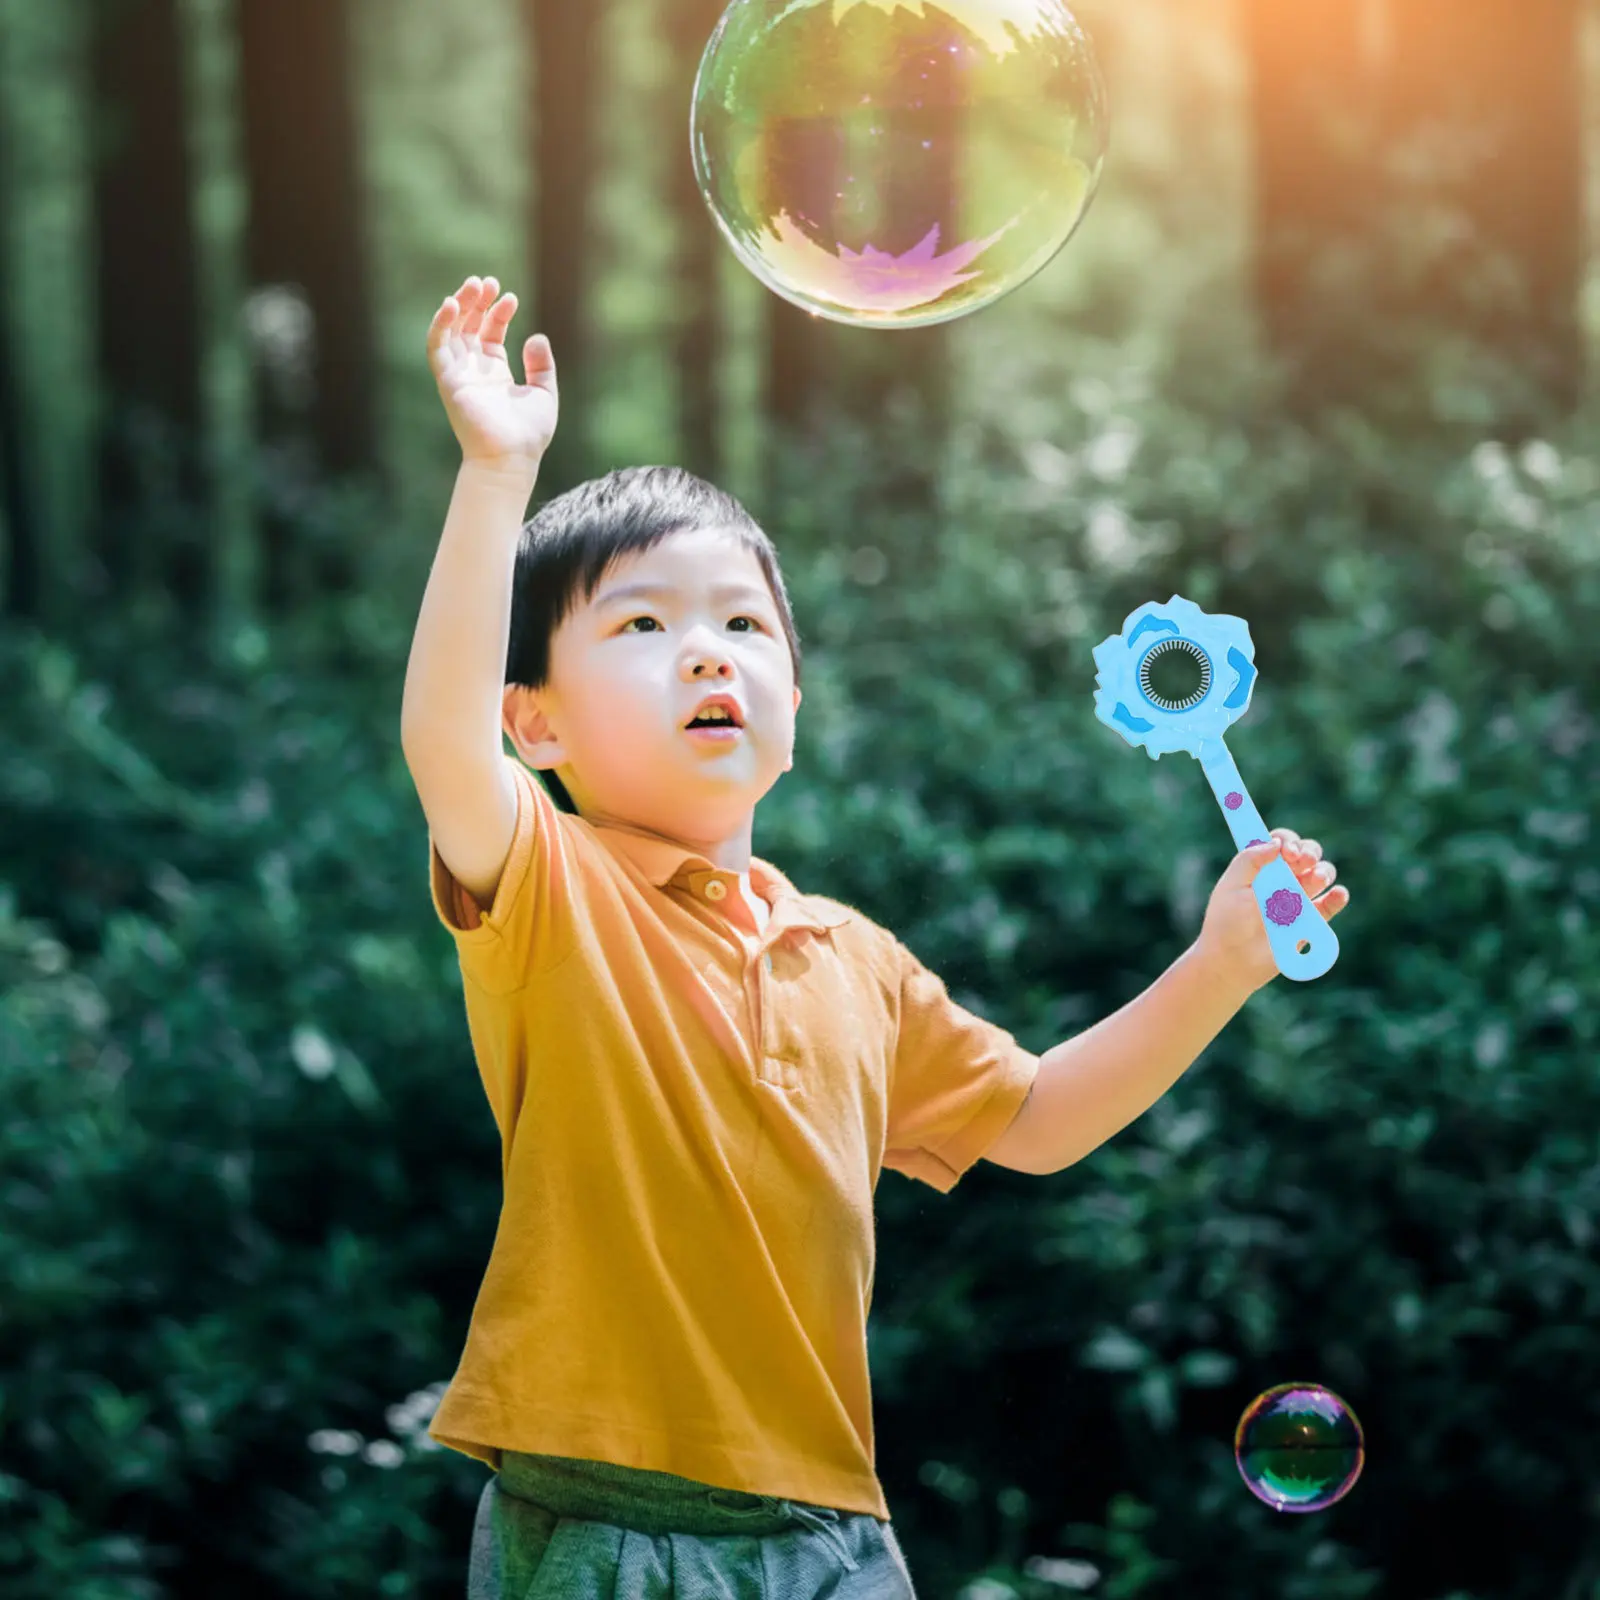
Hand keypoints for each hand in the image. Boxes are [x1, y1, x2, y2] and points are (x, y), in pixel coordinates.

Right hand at [427, 275, 558, 469]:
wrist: (512, 458)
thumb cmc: (528, 433)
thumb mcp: (544, 393)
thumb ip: (542, 365)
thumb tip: (536, 336)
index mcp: (494, 371)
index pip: (490, 331)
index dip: (498, 312)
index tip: (511, 297)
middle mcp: (474, 369)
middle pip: (467, 325)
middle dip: (476, 301)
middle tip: (488, 282)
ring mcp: (459, 374)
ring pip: (451, 330)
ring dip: (459, 304)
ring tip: (474, 285)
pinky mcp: (448, 380)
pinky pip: (437, 347)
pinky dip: (440, 324)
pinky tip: (451, 304)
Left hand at [1196, 829, 1349, 995]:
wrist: (1232, 961)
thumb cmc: (1226, 923)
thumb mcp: (1230, 888)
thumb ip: (1249, 861)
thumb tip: (1275, 843)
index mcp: (1262, 867)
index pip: (1282, 843)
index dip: (1288, 842)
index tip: (1286, 851)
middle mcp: (1283, 879)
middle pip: (1307, 854)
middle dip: (1309, 852)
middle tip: (1302, 861)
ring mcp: (1299, 899)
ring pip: (1322, 874)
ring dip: (1323, 872)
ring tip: (1315, 879)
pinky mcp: (1311, 921)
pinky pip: (1330, 905)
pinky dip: (1337, 897)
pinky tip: (1336, 894)